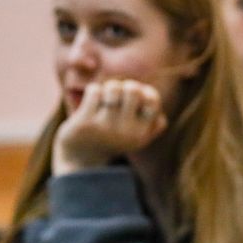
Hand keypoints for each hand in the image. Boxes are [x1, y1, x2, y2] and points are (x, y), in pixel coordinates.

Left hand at [52, 78, 167, 174]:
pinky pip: (94, 91)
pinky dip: (93, 90)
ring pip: (113, 88)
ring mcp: (105, 127)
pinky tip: (91, 100)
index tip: (134, 99)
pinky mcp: (85, 122)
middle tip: (117, 95)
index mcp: (141, 133)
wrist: (82, 157)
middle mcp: (126, 131)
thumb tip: (160, 116)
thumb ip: (154, 127)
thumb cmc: (114, 140)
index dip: (144, 92)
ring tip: (105, 96)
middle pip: (132, 90)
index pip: (152, 100)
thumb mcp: (138, 137)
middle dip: (124, 86)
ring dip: (108, 87)